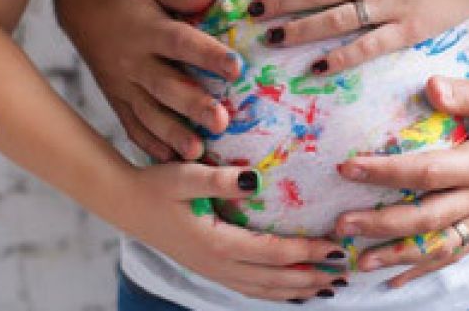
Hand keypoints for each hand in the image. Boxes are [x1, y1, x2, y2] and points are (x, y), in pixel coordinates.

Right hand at [56, 0, 240, 161]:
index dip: (208, 54)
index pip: (181, 42)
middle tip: (221, 122)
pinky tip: (169, 161)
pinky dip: (148, 144)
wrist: (81, 5)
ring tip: (197, 153)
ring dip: (173, 134)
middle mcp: (134, 61)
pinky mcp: (117, 99)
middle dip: (193, 106)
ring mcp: (123, 84)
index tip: (235, 66)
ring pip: (149, 113)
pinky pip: (131, 125)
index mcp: (147, 29)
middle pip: (166, 86)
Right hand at [115, 162, 348, 302]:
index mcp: (217, 243)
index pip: (274, 253)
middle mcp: (218, 264)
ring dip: (296, 290)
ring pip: (262, 290)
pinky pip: (248, 288)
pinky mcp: (208, 269)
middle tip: (344, 274)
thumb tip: (256, 179)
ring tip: (326, 287)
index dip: (308, 252)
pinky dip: (273, 292)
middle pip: (274, 280)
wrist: (124, 204)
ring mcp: (212, 271)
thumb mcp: (186, 176)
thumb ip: (220, 179)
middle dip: (311, 277)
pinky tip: (288, 290)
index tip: (337, 249)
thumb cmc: (156, 186)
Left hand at [333, 76, 468, 286]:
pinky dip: (425, 269)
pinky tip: (398, 278)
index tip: (347, 167)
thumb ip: (467, 93)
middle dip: (379, 225)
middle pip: (425, 220)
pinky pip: (456, 254)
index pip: (425, 173)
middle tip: (338, 227)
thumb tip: (429, 87)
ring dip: (397, 257)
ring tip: (357, 263)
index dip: (384, 172)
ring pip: (438, 248)